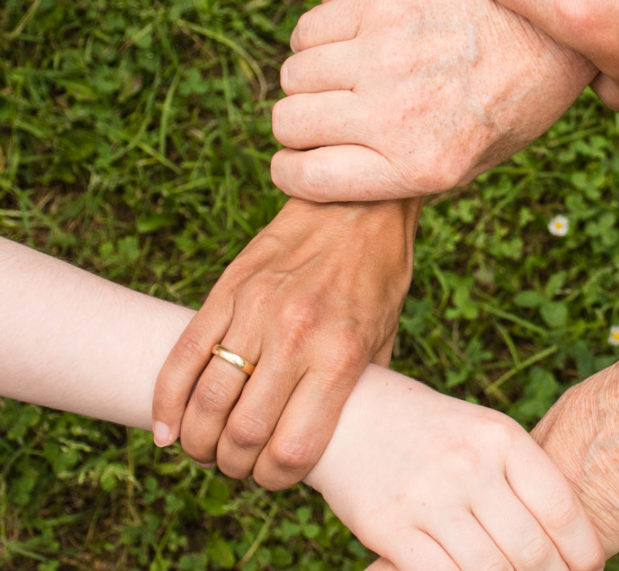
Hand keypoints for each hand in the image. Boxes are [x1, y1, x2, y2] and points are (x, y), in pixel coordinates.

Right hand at [152, 198, 417, 488]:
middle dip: (234, 465)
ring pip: (206, 400)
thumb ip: (358, 389)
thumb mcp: (385, 338)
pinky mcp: (227, 290)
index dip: (276, 479)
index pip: (293, 447)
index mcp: (340, 356)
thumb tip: (337, 439)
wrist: (357, 205)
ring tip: (205, 449)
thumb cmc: (378, 277)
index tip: (274, 478)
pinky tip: (167, 428)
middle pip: (243, 433)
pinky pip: (183, 355)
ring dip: (198, 440)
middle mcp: (295, 336)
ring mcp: (255, 311)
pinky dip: (166, 401)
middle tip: (237, 466)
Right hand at [270, 0, 595, 201]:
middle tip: (325, 120)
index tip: (298, 163)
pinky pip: (309, 29)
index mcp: (419, 167)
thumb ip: (399, 177)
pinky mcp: (386, 7)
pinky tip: (343, 47)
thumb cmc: (508, 109)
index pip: (306, 178)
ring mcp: (388, 57)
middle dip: (297, 128)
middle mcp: (398, 115)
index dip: (291, 172)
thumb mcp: (468, 167)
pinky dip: (313, 42)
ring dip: (307, 83)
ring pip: (294, 75)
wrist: (549, 37)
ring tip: (340, 82)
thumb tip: (328, 180)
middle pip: (289, 123)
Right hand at [305, 366, 604, 570]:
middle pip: (531, 549)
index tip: (588, 568)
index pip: (561, 508)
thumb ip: (521, 477)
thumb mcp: (482, 433)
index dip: (583, 551)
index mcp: (500, 437)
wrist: (348, 414)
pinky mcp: (390, 528)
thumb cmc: (430, 431)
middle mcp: (469, 465)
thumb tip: (568, 539)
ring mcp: (429, 498)